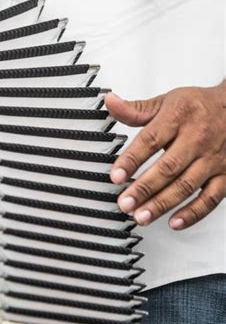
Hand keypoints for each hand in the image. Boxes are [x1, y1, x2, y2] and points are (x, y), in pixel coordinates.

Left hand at [105, 83, 225, 229]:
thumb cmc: (200, 106)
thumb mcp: (168, 101)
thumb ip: (137, 109)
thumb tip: (111, 102)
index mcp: (179, 117)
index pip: (150, 140)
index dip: (131, 160)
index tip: (115, 176)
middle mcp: (197, 138)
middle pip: (168, 167)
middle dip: (144, 188)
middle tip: (125, 203)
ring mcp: (213, 159)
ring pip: (186, 185)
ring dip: (162, 203)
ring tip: (141, 216)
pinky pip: (210, 198)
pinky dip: (193, 213)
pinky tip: (174, 222)